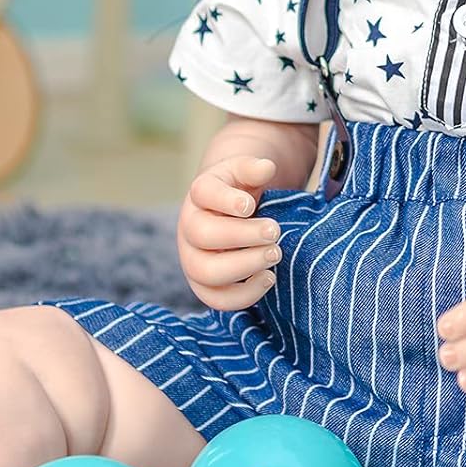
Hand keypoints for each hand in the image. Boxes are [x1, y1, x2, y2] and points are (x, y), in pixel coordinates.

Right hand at [177, 156, 283, 312]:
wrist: (233, 215)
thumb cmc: (241, 191)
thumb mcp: (246, 172)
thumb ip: (254, 168)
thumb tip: (266, 167)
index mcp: (200, 193)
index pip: (204, 193)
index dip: (225, 200)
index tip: (250, 204)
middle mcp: (190, 226)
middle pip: (202, 235)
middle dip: (242, 235)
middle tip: (274, 231)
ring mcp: (193, 258)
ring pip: (205, 272)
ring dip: (243, 266)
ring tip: (275, 254)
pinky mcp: (205, 284)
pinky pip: (216, 299)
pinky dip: (244, 295)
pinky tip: (269, 277)